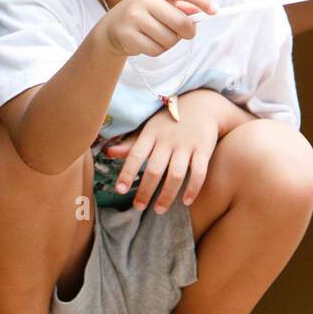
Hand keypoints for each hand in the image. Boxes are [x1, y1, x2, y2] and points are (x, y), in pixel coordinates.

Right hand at [96, 0, 216, 58]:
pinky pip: (155, 50)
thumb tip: (203, 12)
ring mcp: (134, 16)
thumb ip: (183, 7)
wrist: (112, 27)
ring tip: (158, 36)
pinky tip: (147, 42)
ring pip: (169, 39)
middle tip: (186, 34)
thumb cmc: (147, 15)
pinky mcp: (127, 35)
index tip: (216, 11)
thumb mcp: (163, 5)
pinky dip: (157, 50)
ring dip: (169, 43)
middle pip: (180, 22)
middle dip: (188, 32)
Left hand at [102, 90, 225, 212]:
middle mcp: (167, 139)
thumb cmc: (170, 120)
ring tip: (158, 210)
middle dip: (145, 191)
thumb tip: (108, 153)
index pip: (136, 154)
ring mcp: (186, 144)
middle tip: (138, 207)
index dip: (127, 173)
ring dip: (167, 196)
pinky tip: (186, 201)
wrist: (203, 104)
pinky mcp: (204, 148)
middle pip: (154, 169)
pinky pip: (199, 172)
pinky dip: (193, 189)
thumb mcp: (150, 128)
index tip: (119, 190)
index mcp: (151, 133)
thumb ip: (131, 143)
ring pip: (175, 175)